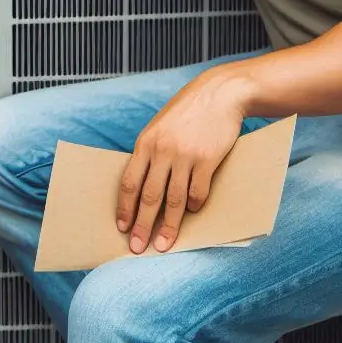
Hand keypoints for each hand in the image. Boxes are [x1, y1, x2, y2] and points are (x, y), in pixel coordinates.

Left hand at [116, 66, 254, 253]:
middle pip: (149, 196)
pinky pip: (198, 192)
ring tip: (164, 244)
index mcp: (145, 143)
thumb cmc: (186, 113)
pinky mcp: (208, 160)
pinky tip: (192, 213)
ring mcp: (185, 156)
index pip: (129, 182)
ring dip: (169, 226)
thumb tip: (141, 187)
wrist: (218, 94)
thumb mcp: (159, 127)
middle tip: (137, 248)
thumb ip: (150, 153)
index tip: (122, 227)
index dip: (125, 208)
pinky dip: (194, 206)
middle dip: (142, 225)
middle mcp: (162, 151)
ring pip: (174, 200)